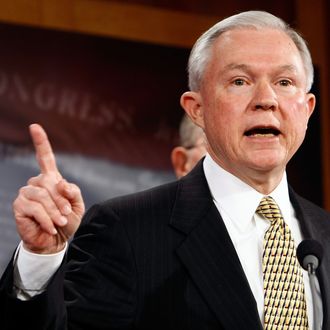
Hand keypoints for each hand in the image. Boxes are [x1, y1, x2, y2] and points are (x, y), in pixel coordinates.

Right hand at [13, 124, 84, 253]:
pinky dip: (46, 219)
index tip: (34, 126)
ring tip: (61, 222)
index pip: (45, 158)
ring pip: (42, 196)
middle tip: (67, 216)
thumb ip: (72, 192)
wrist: (56, 240)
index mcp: (51, 179)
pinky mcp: (19, 206)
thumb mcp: (77, 206)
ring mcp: (26, 193)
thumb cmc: (67, 221)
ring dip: (55, 211)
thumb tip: (60, 183)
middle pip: (50, 183)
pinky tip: (51, 228)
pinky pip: (34, 208)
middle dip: (61, 201)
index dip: (40, 142)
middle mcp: (36, 183)